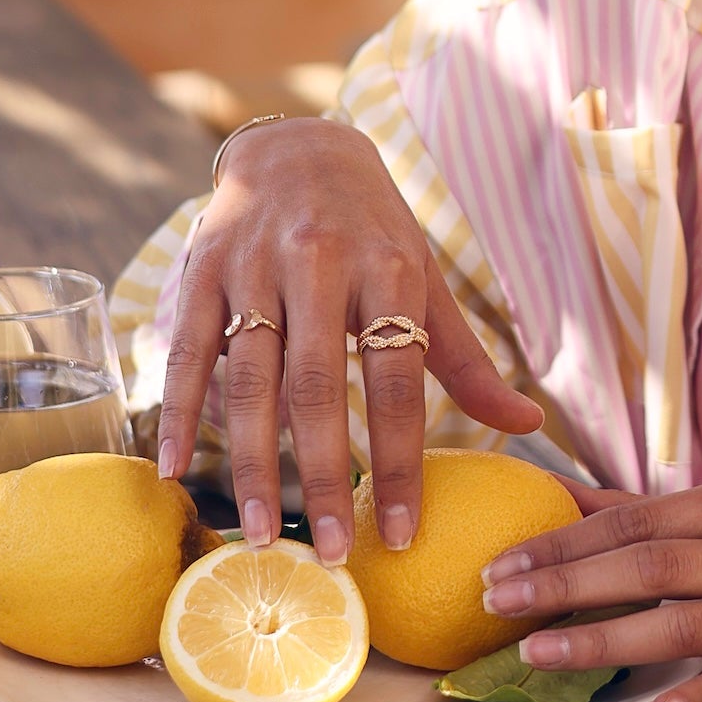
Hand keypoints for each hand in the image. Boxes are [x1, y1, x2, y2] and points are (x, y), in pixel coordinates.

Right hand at [158, 118, 540, 562]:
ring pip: (251, 378)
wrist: (298, 145)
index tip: (402, 534)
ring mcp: (255, 265)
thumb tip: (530, 425)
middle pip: (319, 386)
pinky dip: (179, 413)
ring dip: (252, 463)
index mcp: (390, 268)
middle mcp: (321, 262)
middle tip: (327, 555)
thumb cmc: (374, 229)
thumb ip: (467, 360)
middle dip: (323, 476)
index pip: (399, 380)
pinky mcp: (201, 269)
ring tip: (256, 536)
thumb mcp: (427, 280)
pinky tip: (171, 471)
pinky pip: (188, 351)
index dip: (402, 461)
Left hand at [481, 480, 701, 701]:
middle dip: (568, 582)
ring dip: (605, 640)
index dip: (567, 538)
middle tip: (500, 599)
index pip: (640, 517)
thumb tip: (567, 496)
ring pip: (684, 624)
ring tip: (538, 656)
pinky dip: (699, 698)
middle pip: (653, 564)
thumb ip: (664, 516)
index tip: (505, 558)